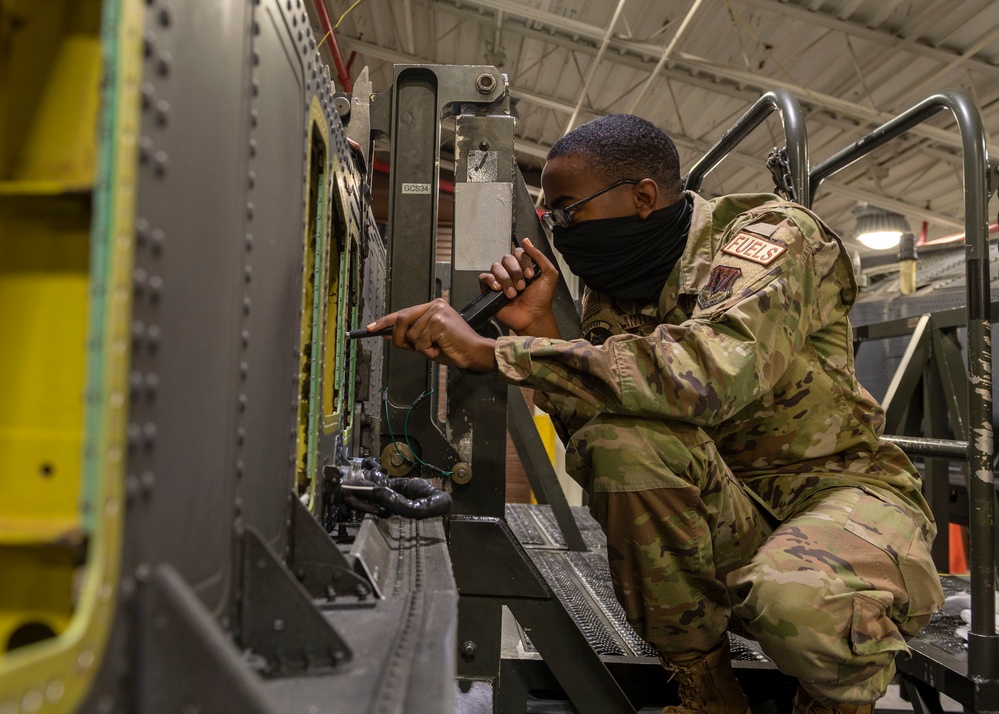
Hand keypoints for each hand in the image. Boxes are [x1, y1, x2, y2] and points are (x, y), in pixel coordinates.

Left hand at [365, 298, 497, 370]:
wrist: (474, 353)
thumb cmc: (455, 348)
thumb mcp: (428, 341)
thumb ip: (410, 336)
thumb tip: (389, 334)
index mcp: (432, 307)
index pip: (403, 312)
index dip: (385, 321)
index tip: (370, 328)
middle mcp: (434, 306)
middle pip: (401, 320)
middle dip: (400, 338)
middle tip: (410, 348)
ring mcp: (436, 312)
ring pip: (410, 335)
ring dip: (420, 348)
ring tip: (437, 347)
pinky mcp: (438, 322)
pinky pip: (420, 342)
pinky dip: (427, 351)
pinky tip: (441, 348)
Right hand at [478, 238, 560, 337]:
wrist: (532, 316)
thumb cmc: (541, 299)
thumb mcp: (549, 274)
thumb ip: (539, 256)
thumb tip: (526, 240)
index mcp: (523, 266)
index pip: (518, 252)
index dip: (524, 261)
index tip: (530, 275)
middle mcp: (511, 271)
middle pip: (506, 258)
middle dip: (515, 272)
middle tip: (522, 285)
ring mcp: (500, 280)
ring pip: (496, 266)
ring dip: (506, 279)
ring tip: (513, 292)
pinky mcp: (490, 289)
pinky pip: (484, 277)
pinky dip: (491, 280)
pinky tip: (498, 288)